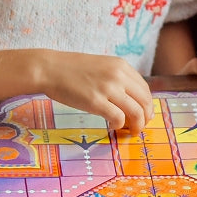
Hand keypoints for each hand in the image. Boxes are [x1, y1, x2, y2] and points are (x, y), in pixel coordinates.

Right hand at [36, 51, 153, 134]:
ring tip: (130, 131)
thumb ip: (116, 78)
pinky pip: (118, 118)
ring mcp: (107, 88)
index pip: (145, 89)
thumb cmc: (71, 69)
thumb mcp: (101, 66)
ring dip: (137, 126)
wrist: (49, 68)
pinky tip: (111, 126)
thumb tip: (130, 99)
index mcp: (120, 66)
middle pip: (145, 101)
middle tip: (140, 127)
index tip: (143, 115)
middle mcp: (118, 75)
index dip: (147, 105)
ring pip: (136, 112)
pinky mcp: (96, 101)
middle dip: (146, 118)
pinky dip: (118, 125)